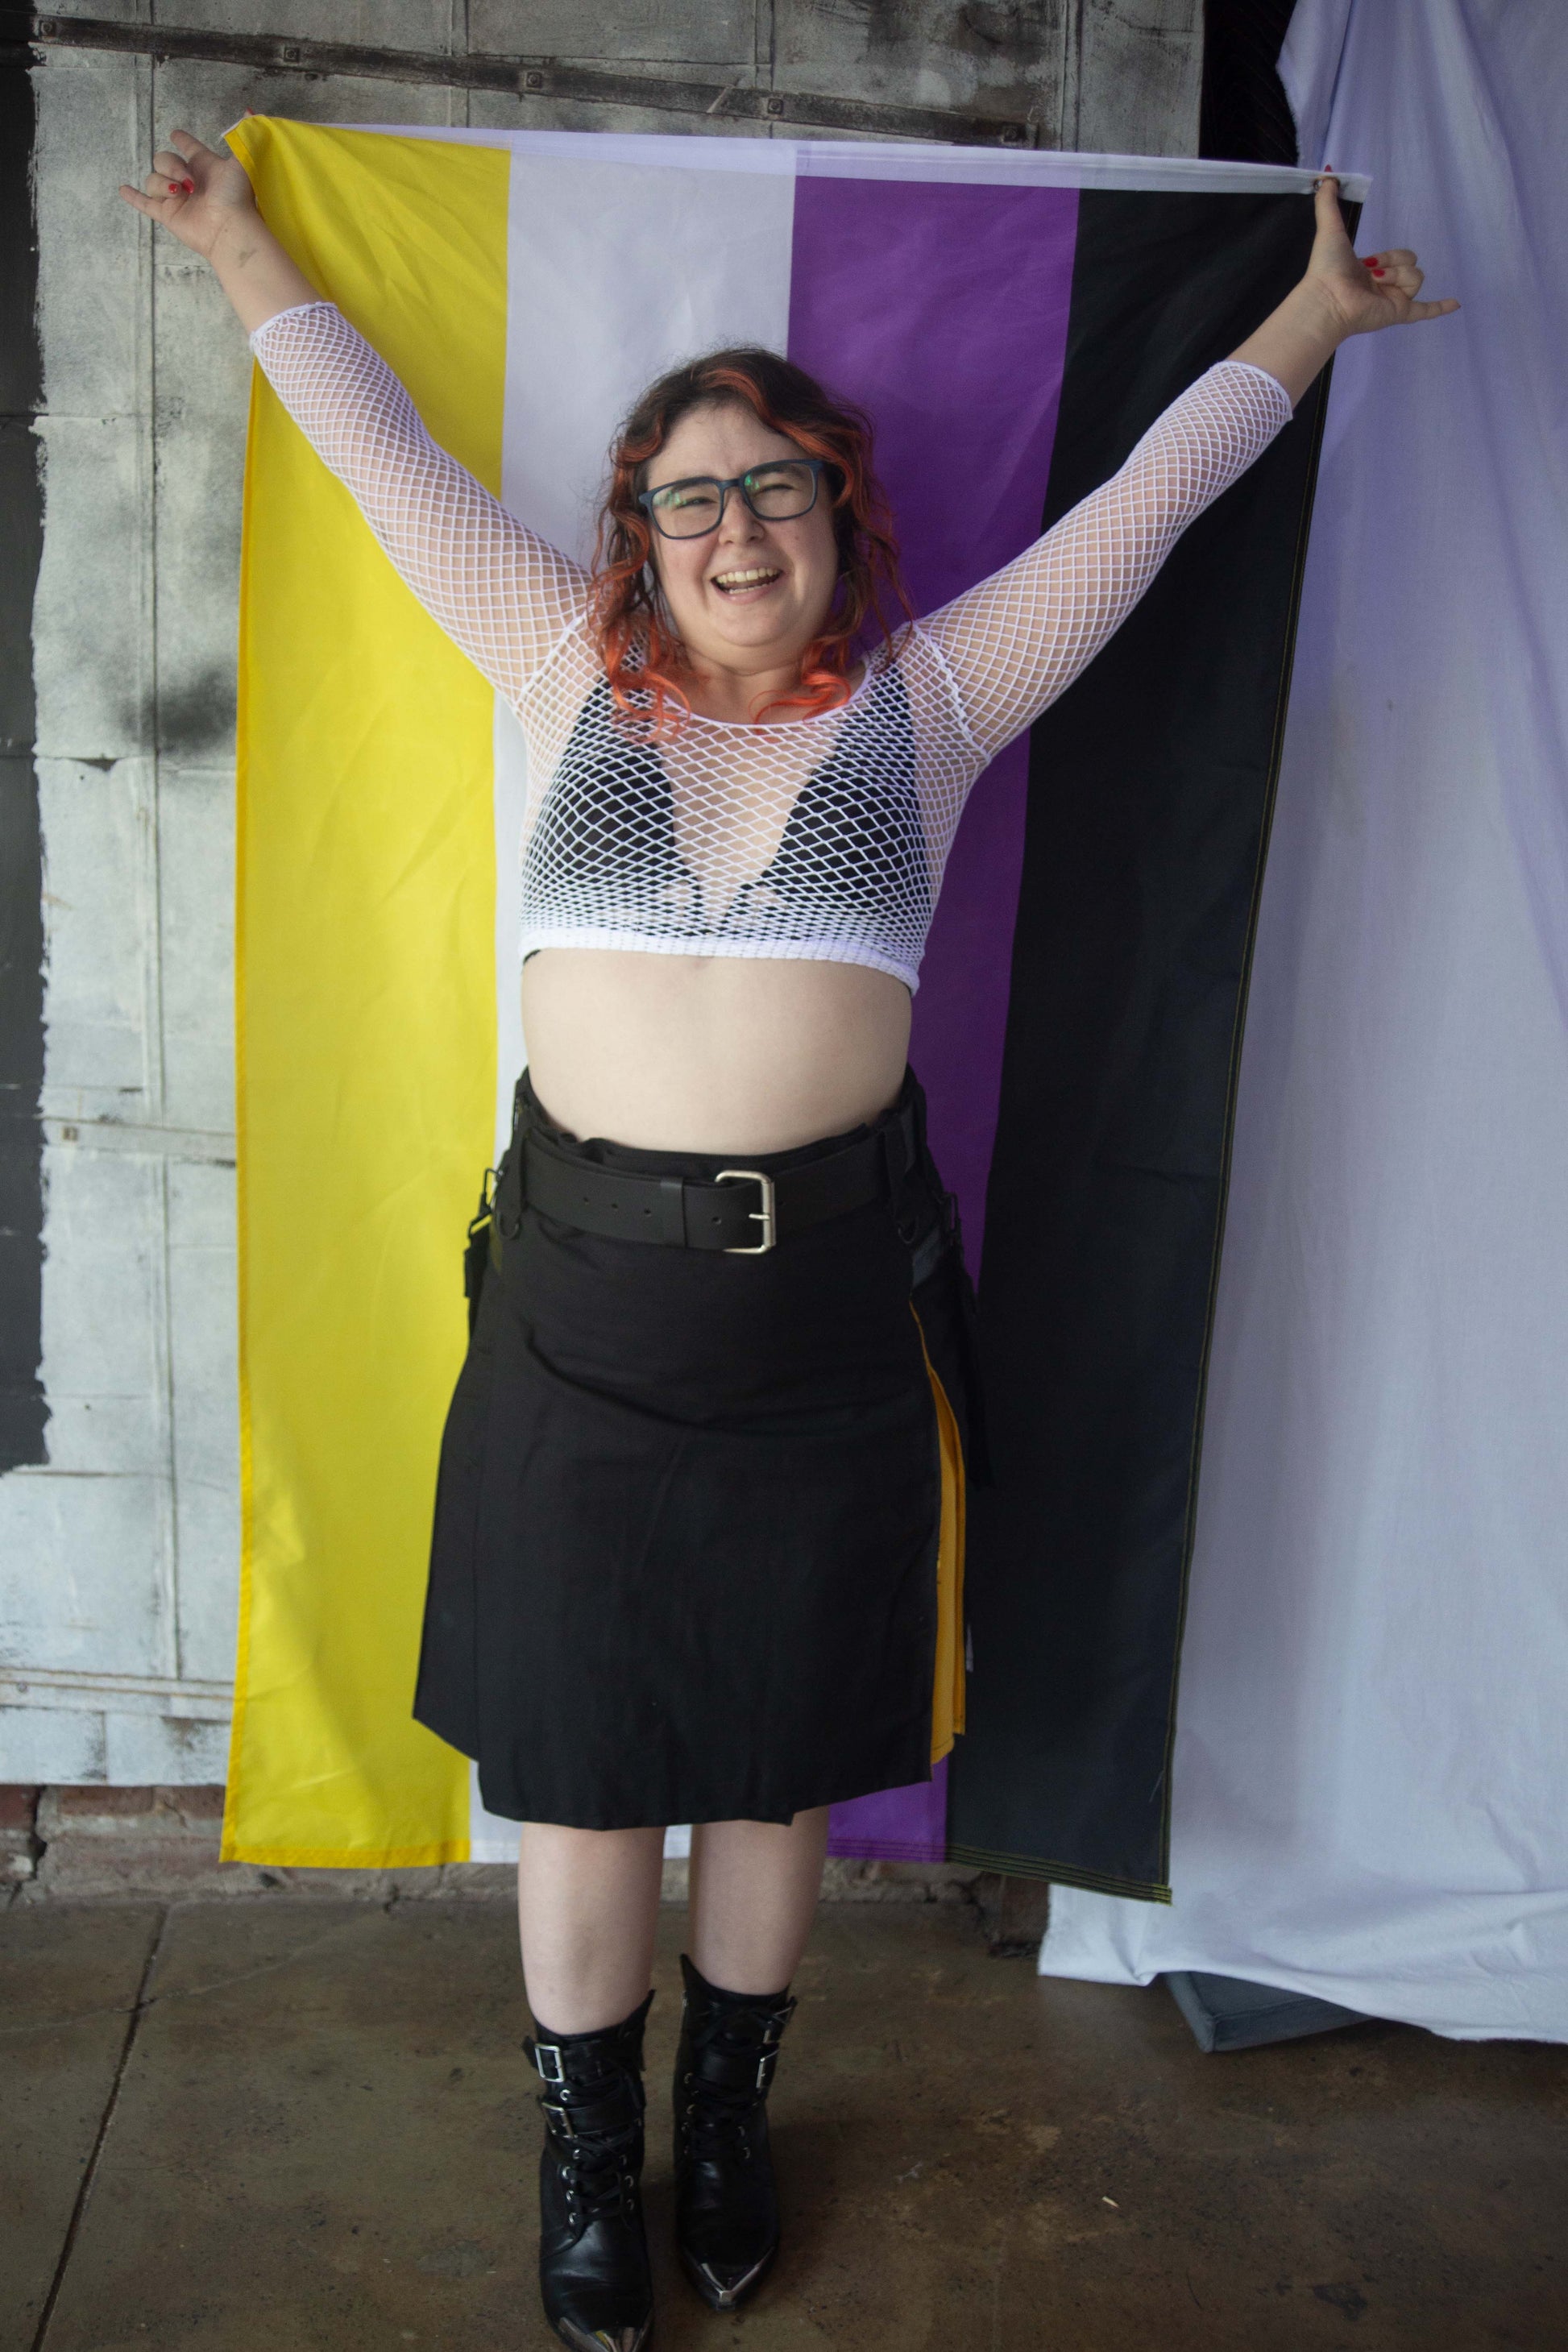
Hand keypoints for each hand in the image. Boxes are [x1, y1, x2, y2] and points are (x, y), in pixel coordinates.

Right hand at [118, 128, 257, 261]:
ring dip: (162, 184)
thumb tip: (249, 110)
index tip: (177, 135)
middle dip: (172, 166)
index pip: (188, 147)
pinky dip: (133, 197)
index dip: (182, 140)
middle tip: (190, 183)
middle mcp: (188, 180)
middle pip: (163, 159)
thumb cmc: (236, 196)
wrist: (229, 228)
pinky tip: (123, 190)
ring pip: (153, 179)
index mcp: (203, 166)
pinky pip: (145, 203)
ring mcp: (176, 198)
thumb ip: (243, 136)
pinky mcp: (168, 215)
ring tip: (179, 193)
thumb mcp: (240, 162)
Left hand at [1304, 173, 1459, 337]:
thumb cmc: (1327, 268)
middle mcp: (1383, 287)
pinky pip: (1424, 310)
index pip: (1395, 257)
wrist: (1328, 298)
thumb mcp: (1330, 227)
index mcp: (1371, 273)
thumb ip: (1327, 202)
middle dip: (1395, 261)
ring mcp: (1392, 300)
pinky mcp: (1398, 313)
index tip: (1366, 263)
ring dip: (1399, 276)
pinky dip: (1440, 307)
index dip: (1386, 256)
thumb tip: (1327, 176)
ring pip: (1416, 278)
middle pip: (1410, 262)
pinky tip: (1456, 304)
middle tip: (1372, 271)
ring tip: (1378, 283)